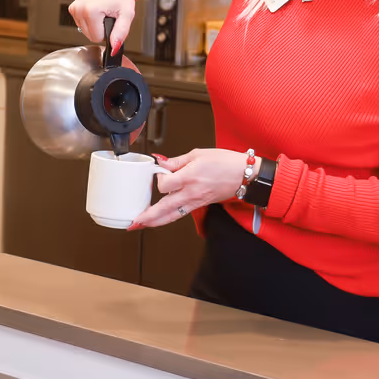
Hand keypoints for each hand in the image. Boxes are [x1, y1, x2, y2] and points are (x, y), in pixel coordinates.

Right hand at [68, 0, 136, 50]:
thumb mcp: (127, 15)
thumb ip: (121, 33)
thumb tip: (114, 47)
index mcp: (91, 11)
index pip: (97, 38)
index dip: (107, 32)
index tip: (111, 20)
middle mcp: (80, 9)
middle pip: (90, 36)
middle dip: (100, 29)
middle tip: (107, 16)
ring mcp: (75, 8)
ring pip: (84, 31)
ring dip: (95, 25)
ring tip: (102, 12)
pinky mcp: (72, 8)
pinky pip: (81, 24)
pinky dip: (89, 20)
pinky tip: (96, 11)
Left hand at [128, 148, 247, 228]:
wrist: (244, 175)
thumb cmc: (226, 162)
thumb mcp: (198, 154)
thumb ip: (176, 161)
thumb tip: (160, 162)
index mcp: (190, 177)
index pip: (164, 185)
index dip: (158, 179)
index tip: (158, 172)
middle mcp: (191, 192)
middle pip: (164, 208)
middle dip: (147, 217)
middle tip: (133, 222)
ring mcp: (195, 201)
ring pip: (171, 216)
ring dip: (154, 222)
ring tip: (140, 225)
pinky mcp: (199, 205)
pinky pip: (180, 214)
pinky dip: (168, 218)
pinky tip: (159, 220)